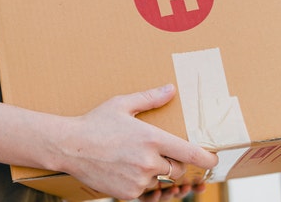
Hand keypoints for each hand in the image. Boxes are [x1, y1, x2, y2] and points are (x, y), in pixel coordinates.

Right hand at [56, 84, 217, 199]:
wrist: (68, 147)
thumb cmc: (94, 123)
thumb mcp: (121, 104)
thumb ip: (150, 98)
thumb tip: (171, 88)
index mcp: (151, 139)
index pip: (191, 153)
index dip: (207, 159)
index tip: (213, 159)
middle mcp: (148, 161)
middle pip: (178, 169)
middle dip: (173, 163)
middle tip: (156, 153)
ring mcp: (138, 180)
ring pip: (159, 180)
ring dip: (153, 173)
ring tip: (133, 160)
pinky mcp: (128, 193)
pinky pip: (143, 191)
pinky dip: (138, 183)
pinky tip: (123, 169)